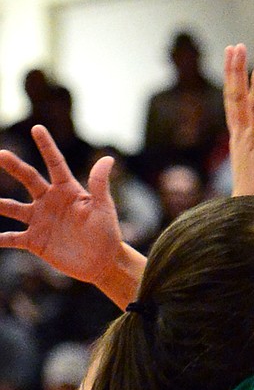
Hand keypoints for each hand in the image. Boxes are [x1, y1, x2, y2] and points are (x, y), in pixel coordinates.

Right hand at [0, 127, 123, 285]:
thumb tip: (107, 159)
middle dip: (14, 166)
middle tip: (1, 153)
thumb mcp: (103, 208)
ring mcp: (39, 220)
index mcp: (67, 190)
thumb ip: (99, 185)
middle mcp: (49, 201)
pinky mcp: (35, 241)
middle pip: (28, 179)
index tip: (37, 128)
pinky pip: (12, 238)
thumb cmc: (106, 232)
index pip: (55, 163)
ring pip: (13, 208)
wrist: (102, 261)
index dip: (46, 146)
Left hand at [223, 44, 253, 200]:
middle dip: (236, 71)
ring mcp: (238, 136)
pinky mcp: (237, 140)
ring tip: (231, 54)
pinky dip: (233, 92)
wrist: (247, 210)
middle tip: (237, 47)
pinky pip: (232, 110)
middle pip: (236, 96)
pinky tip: (233, 83)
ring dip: (231, 76)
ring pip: (231, 100)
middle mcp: (243, 134)